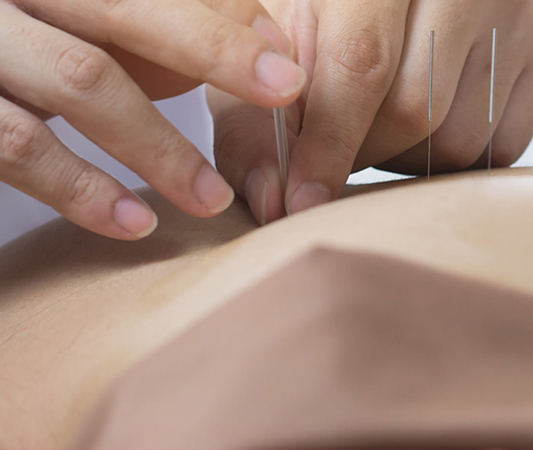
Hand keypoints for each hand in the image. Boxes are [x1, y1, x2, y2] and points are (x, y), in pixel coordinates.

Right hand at [0, 0, 305, 239]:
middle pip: (119, 9)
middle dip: (213, 50)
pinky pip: (20, 146)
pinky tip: (134, 222)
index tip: (286, 66)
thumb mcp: (93, 27)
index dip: (223, 24)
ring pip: (81, 82)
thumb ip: (167, 28)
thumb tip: (268, 36)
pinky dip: (82, 189)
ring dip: (159, 147)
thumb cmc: (31, 45)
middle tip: (283, 91)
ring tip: (213, 199)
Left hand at [208, 0, 532, 224]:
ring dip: (405, 160)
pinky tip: (423, 130)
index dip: (327, 143)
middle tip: (333, 153)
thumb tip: (276, 198)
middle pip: (415, 110)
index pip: (362, 63)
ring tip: (378, 129)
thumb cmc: (328, 9)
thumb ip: (262, 113)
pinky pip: (499, 147)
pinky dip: (451, 159)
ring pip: (459, 138)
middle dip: (363, 153)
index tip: (300, 201)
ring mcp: (514, 17)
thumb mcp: (277, 35)